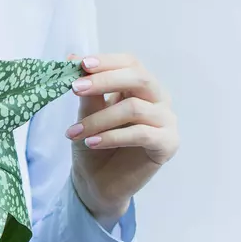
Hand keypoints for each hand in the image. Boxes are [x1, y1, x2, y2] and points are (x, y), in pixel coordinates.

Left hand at [64, 53, 179, 225]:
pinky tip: (91, 142)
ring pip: (135, 108)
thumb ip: (87, 91)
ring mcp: (166, 121)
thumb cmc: (94, 145)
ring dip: (99, 119)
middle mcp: (158, 100)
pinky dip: (112, 136)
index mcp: (140, 87)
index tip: (80, 64)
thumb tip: (72, 58)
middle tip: (75, 88)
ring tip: (74, 132)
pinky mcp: (168, 144)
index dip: (107, 61)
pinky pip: (141, 134)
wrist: (97, 183)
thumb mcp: (87, 114)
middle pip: (139, 78)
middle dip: (105, 80)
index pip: (130, 63)